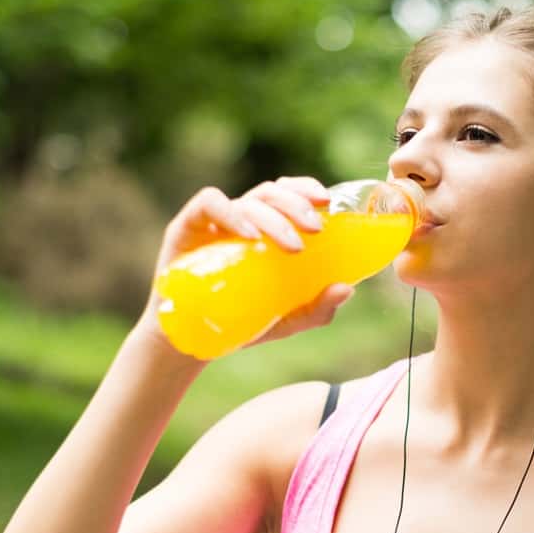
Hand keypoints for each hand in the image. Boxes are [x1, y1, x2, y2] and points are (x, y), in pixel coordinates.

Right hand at [134, 177, 354, 353]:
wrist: (192, 343)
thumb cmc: (240, 323)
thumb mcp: (286, 320)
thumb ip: (317, 309)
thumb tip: (347, 290)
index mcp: (265, 229)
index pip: (286, 192)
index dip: (306, 189)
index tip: (326, 202)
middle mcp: (241, 219)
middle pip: (272, 193)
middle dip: (297, 205)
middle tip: (316, 229)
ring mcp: (214, 222)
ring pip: (249, 200)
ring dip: (275, 218)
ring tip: (293, 245)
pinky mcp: (187, 227)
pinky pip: (209, 204)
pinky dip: (232, 213)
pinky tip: (250, 235)